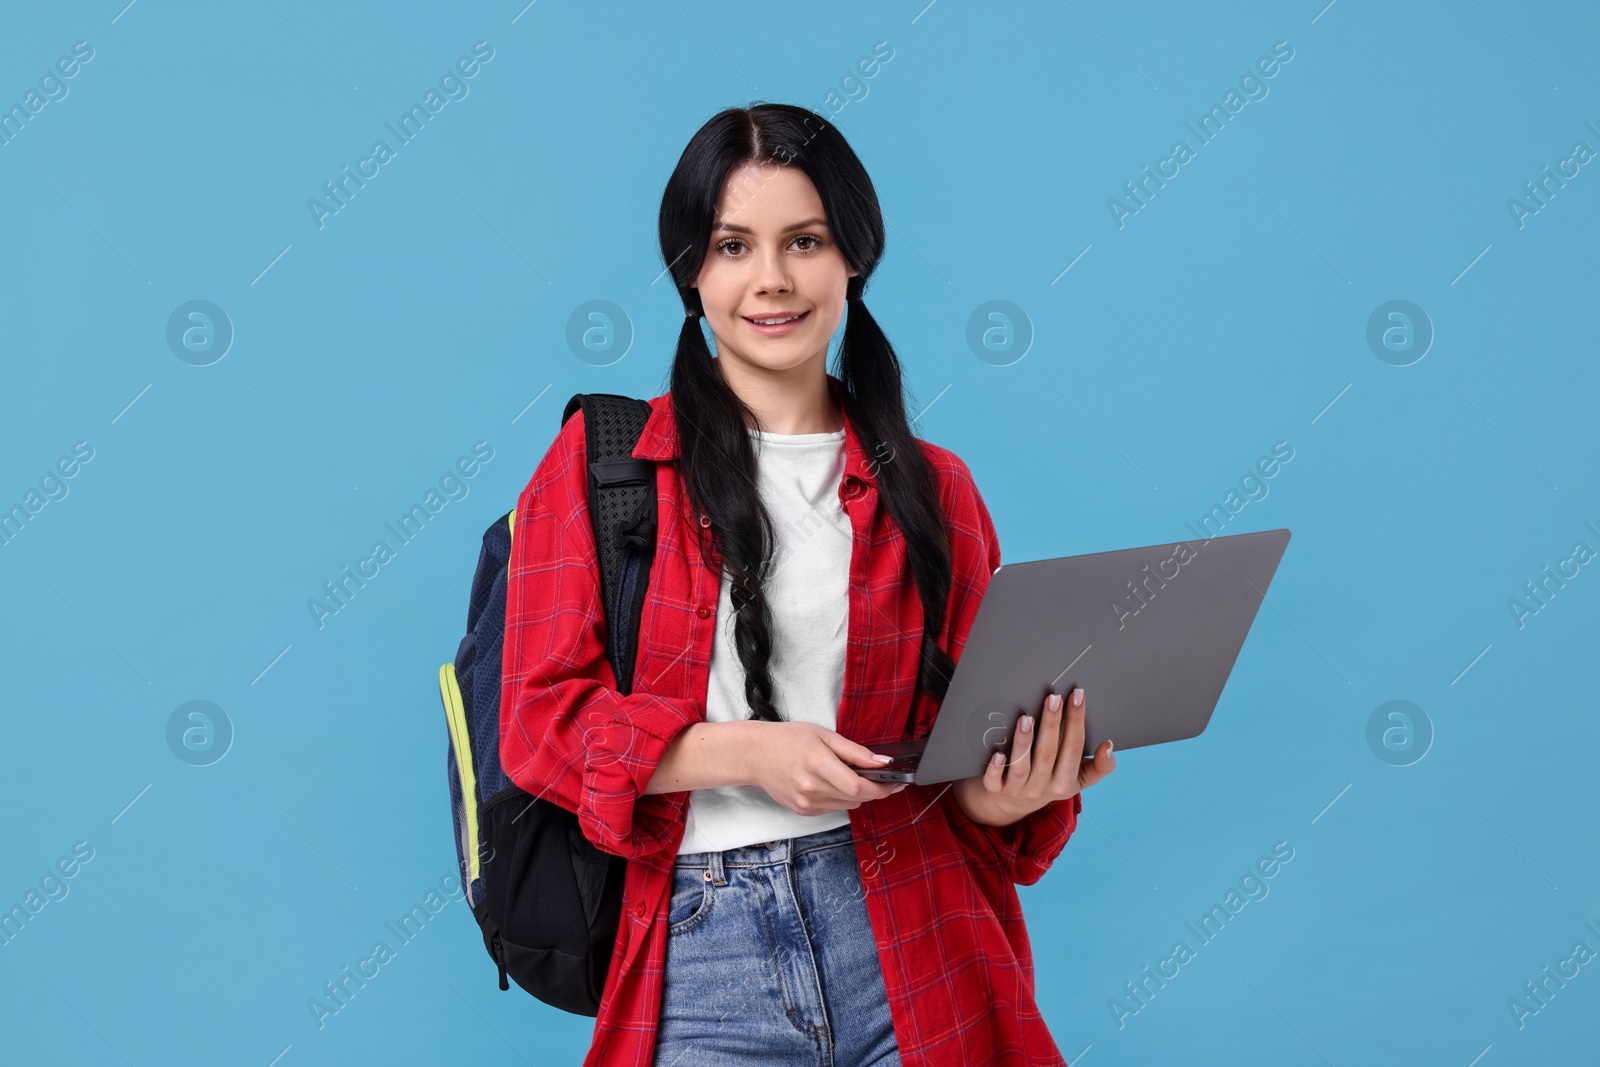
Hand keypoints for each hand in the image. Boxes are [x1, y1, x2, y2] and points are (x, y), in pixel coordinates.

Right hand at [747, 722, 905, 815]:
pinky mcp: (803, 811)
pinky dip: (840, 797)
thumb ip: (855, 752)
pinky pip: (833, 808)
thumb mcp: (824, 735)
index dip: (882, 788)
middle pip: (857, 798)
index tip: (896, 783)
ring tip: (846, 774)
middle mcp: (811, 788)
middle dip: (873, 789)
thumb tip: (882, 762)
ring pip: (848, 805)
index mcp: (817, 764)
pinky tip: (829, 782)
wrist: (754, 755)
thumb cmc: (787, 739)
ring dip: (856, 793)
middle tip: (880, 777)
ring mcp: (806, 803)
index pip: (859, 787)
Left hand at [953, 688, 1114, 827]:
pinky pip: (995, 782)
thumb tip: (1109, 745)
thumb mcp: (1078, 780)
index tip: (1078, 695)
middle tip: (1054, 697)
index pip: (1074, 748)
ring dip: (1024, 742)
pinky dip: (996, 768)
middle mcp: (1042, 787)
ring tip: (1026, 718)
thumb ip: (1099, 766)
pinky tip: (998, 752)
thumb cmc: (1050, 782)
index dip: (1076, 721)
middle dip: (1052, 723)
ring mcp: (1018, 790)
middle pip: (1048, 752)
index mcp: (1065, 783)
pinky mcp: (995, 791)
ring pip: (1022, 766)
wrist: (1012, 806)